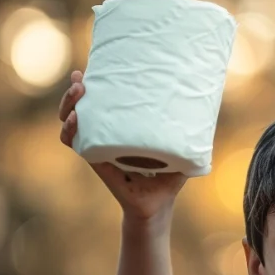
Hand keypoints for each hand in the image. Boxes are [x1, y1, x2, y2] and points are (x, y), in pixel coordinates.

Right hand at [58, 69, 187, 220]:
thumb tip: (206, 106)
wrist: (159, 206)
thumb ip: (188, 130)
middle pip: (79, 107)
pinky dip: (70, 132)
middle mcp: (103, 136)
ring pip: (71, 122)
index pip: (99, 102)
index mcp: (119, 129)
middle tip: (81, 80)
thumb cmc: (168, 177)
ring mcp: (97, 147)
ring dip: (68, 106)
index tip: (90, 69)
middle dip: (75, 92)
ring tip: (78, 95)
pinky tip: (75, 120)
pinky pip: (76, 145)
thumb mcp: (179, 148)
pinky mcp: (96, 162)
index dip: (92, 85)